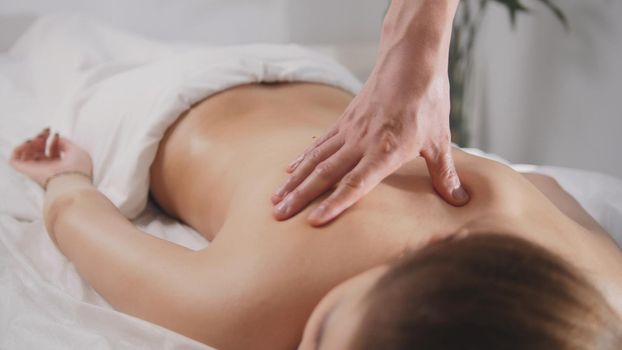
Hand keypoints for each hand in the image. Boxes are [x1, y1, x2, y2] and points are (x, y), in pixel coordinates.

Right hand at [9, 128, 92, 187]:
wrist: (70, 182)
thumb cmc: (78, 169)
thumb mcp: (77, 151)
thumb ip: (66, 143)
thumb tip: (56, 137)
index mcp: (61, 165)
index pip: (53, 151)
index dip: (54, 140)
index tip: (56, 134)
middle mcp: (48, 168)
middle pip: (40, 151)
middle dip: (42, 137)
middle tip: (46, 130)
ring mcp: (37, 170)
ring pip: (27, 154)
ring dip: (32, 142)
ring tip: (39, 137)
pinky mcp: (27, 171)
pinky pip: (15, 160)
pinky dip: (19, 148)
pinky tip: (29, 142)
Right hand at [272, 58, 467, 225]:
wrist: (410, 62)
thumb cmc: (427, 100)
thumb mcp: (440, 140)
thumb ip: (444, 173)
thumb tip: (459, 200)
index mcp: (385, 151)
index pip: (356, 183)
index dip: (335, 203)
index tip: (314, 221)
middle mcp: (361, 142)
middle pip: (325, 173)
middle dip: (300, 196)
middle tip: (278, 216)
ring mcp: (349, 131)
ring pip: (315, 159)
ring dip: (294, 180)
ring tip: (275, 199)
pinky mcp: (344, 121)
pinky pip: (319, 143)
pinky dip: (302, 158)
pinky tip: (289, 170)